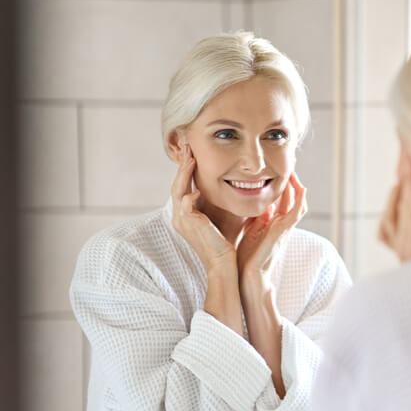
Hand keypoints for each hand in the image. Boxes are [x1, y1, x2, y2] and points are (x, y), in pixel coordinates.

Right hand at [170, 144, 236, 274]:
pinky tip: (198, 188)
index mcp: (185, 214)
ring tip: (191, 158)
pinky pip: (185, 205)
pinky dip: (190, 195)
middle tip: (188, 147)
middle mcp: (179, 216)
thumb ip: (221, 198)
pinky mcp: (189, 225)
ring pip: (178, 190)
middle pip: (176, 184)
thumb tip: (233, 181)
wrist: (224, 263)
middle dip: (182, 165)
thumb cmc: (227, 240)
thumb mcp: (222, 214)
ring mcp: (182, 221)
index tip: (193, 153)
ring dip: (185, 173)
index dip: (186, 169)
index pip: (182, 186)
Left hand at [237, 173, 307, 283]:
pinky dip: (301, 199)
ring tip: (294, 170)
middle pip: (291, 198)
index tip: (275, 170)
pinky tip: (302, 187)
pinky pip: (297, 212)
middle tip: (288, 165)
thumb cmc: (247, 255)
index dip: (280, 184)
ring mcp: (285, 227)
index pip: (280, 199)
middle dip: (290, 181)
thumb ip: (253, 216)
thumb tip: (251, 202)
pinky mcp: (284, 230)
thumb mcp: (249, 229)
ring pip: (297, 202)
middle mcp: (281, 223)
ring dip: (297, 186)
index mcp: (273, 222)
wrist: (249, 273)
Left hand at [378, 153, 410, 261]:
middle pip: (401, 206)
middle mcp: (404, 249)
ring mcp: (399, 250)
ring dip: (401, 188)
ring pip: (392, 213)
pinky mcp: (400, 252)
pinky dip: (393, 205)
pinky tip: (399, 191)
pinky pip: (387, 225)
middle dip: (409, 177)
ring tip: (408, 164)